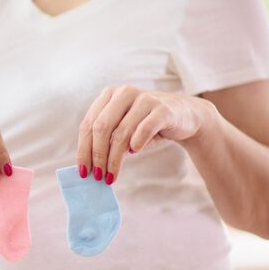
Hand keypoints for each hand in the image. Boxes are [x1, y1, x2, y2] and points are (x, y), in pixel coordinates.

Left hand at [76, 85, 214, 183]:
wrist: (185, 116)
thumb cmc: (148, 125)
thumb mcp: (124, 130)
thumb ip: (107, 141)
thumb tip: (90, 166)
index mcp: (109, 95)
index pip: (88, 124)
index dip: (83, 149)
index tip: (83, 171)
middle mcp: (124, 93)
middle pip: (101, 128)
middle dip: (97, 155)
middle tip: (98, 176)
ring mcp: (144, 98)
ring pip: (121, 133)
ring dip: (114, 159)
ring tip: (112, 176)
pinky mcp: (163, 108)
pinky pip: (144, 129)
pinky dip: (136, 143)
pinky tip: (134, 152)